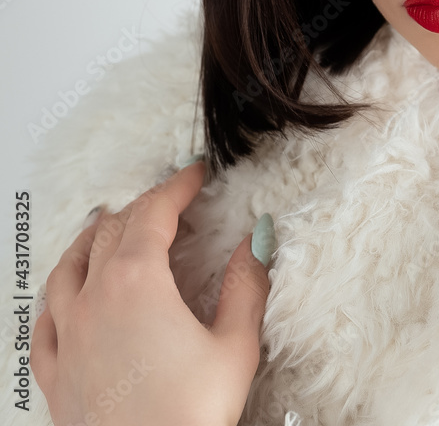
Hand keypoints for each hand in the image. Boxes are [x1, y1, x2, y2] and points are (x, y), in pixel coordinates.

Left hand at [31, 160, 270, 425]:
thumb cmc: (189, 416)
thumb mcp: (235, 343)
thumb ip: (246, 283)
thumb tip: (256, 240)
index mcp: (137, 284)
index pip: (152, 214)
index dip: (176, 187)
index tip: (194, 174)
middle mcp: (93, 303)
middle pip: (111, 233)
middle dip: (142, 208)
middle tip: (168, 200)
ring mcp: (68, 339)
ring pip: (68, 269)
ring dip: (91, 240)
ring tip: (105, 225)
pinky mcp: (57, 376)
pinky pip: (44, 322)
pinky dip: (57, 295)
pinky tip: (64, 296)